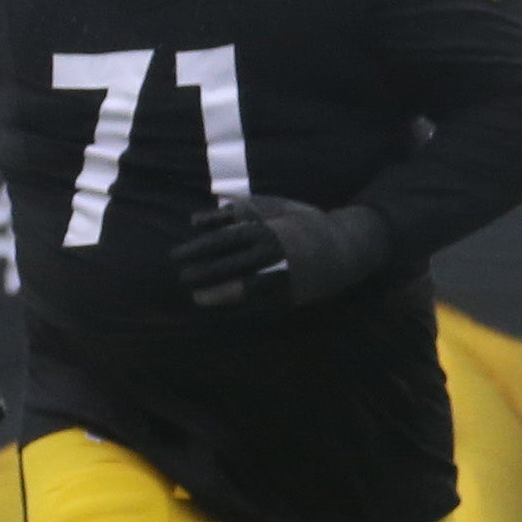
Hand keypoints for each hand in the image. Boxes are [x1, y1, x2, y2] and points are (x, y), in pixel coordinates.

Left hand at [172, 196, 390, 311]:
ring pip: (244, 292)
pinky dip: (238, 314)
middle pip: (230, 268)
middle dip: (202, 275)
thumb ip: (234, 212)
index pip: (223, 242)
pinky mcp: (291, 299)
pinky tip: (221, 314)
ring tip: (197, 298)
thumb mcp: (272, 207)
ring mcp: (283, 279)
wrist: (346, 247)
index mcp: (266, 231)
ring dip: (218, 297)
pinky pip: (260, 309)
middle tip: (182, 278)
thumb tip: (196, 220)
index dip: (197, 250)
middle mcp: (273, 257)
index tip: (175, 257)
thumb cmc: (301, 222)